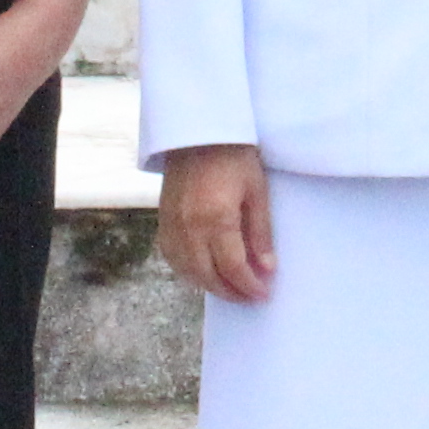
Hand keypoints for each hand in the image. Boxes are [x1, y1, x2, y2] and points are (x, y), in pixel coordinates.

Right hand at [158, 143, 275, 303]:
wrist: (198, 131)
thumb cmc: (234, 156)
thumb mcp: (257, 191)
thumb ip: (260, 233)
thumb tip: (266, 269)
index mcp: (216, 219)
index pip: (233, 268)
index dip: (249, 286)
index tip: (262, 295)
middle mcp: (189, 227)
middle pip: (207, 276)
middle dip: (230, 292)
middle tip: (249, 297)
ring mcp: (172, 225)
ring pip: (186, 271)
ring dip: (208, 285)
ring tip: (229, 287)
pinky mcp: (163, 220)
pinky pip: (172, 257)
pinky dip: (188, 271)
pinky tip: (202, 271)